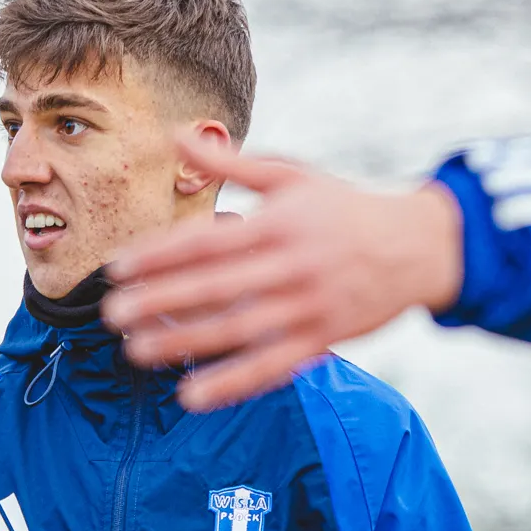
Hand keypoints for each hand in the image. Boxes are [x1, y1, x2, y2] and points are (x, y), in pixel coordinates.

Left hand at [104, 133, 463, 411]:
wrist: (418, 247)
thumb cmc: (345, 208)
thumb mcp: (292, 176)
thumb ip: (232, 164)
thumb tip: (178, 135)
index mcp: (278, 223)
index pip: (207, 241)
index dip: (159, 255)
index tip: (118, 268)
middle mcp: (291, 266)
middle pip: (214, 288)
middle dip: (160, 301)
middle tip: (112, 314)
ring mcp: (307, 307)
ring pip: (236, 331)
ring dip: (183, 343)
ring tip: (136, 352)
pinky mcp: (322, 340)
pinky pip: (270, 368)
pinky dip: (230, 383)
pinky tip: (191, 396)